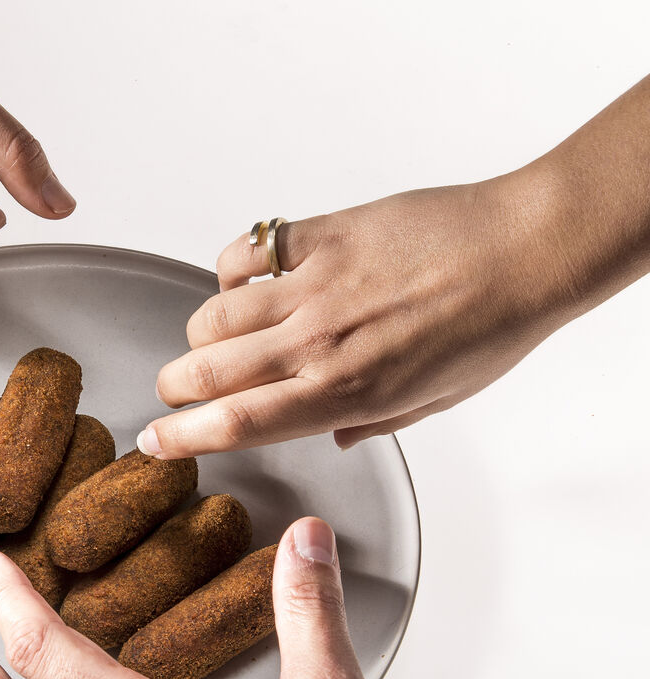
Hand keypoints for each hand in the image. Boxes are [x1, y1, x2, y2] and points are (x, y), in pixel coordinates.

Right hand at [138, 173, 585, 456]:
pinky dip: (231, 269)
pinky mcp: (323, 235)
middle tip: (175, 388)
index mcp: (346, 395)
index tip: (154, 440)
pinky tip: (247, 278)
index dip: (183, 436)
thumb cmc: (492, 327)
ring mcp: (316, 285)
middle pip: (208, 370)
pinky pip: (248, 252)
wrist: (527, 249)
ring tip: (215, 335)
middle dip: (175, 385)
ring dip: (200, 332)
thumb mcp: (435, 400)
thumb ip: (374, 421)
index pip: (237, 425)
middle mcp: (319, 344)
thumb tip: (334, 434)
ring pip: (215, 313)